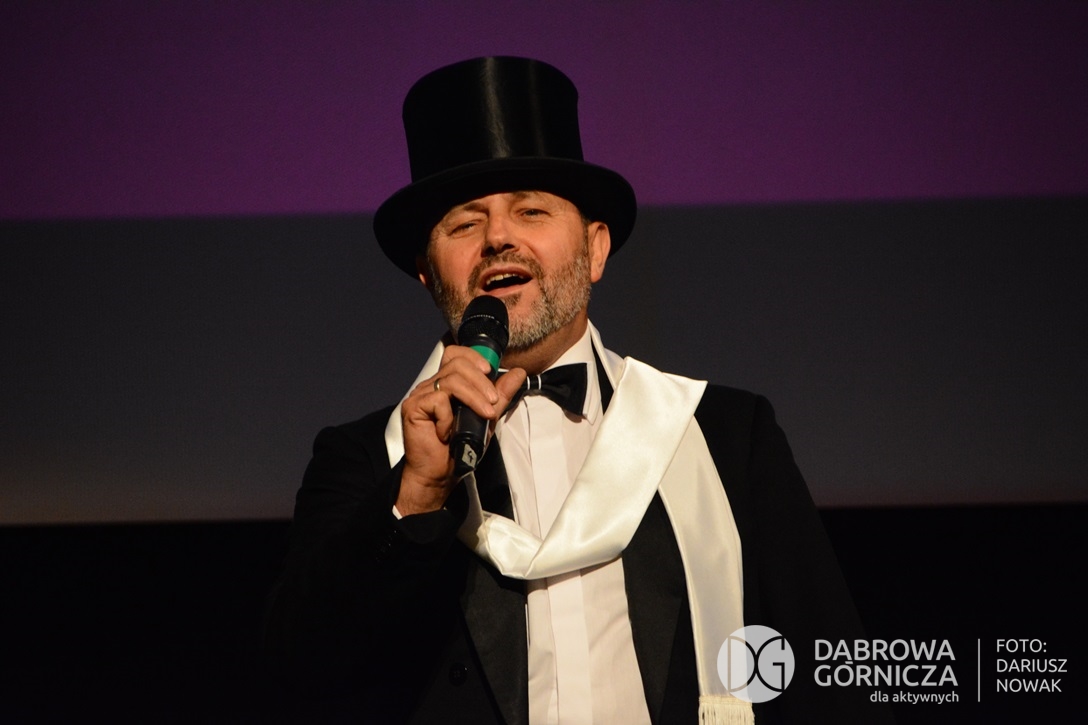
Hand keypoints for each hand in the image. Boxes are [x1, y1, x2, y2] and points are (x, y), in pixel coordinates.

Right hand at [397, 346, 525, 514]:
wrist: (439, 474)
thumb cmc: (460, 447)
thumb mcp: (487, 417)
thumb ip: (500, 395)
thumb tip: (517, 373)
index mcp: (445, 383)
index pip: (455, 354)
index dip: (473, 357)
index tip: (490, 371)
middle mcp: (431, 385)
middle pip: (457, 364)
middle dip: (481, 381)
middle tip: (493, 402)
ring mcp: (420, 394)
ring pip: (451, 380)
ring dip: (473, 397)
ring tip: (485, 415)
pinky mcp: (413, 407)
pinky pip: (438, 400)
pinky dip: (449, 417)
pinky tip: (449, 432)